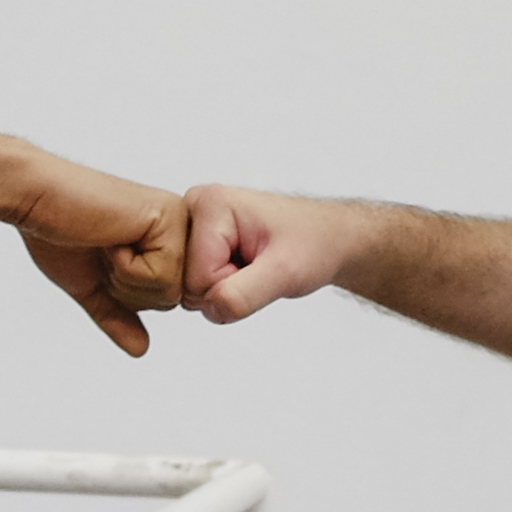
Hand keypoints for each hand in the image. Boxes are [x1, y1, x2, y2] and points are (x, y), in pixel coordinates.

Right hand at [13, 156, 185, 357]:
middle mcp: (178, 227)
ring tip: (107, 242)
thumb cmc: (57, 235)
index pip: (165, 300)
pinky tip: (111, 237)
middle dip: (126, 289)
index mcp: (164, 240)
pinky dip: (126, 266)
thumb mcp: (92, 286)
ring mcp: (177, 220)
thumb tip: (141, 349)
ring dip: (125, 278)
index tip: (103, 258)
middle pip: (171, 299)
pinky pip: (161, 276)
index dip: (126, 294)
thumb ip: (118, 315)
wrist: (36, 200)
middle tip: (103, 251)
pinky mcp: (168, 218)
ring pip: (169, 291)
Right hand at [182, 184, 363, 322]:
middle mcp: (192, 209)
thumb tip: (210, 308)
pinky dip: (220, 287)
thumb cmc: (313, 243)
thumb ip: (244, 293)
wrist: (327, 239)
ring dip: (222, 289)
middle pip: (184, 282)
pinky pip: (192, 285)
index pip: (194, 278)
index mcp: (208, 204)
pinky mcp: (195, 242)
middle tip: (255, 268)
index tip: (258, 266)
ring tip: (251, 266)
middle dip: (222, 288)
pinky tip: (242, 268)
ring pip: (186, 287)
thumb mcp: (285, 271)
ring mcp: (191, 226)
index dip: (228, 285)